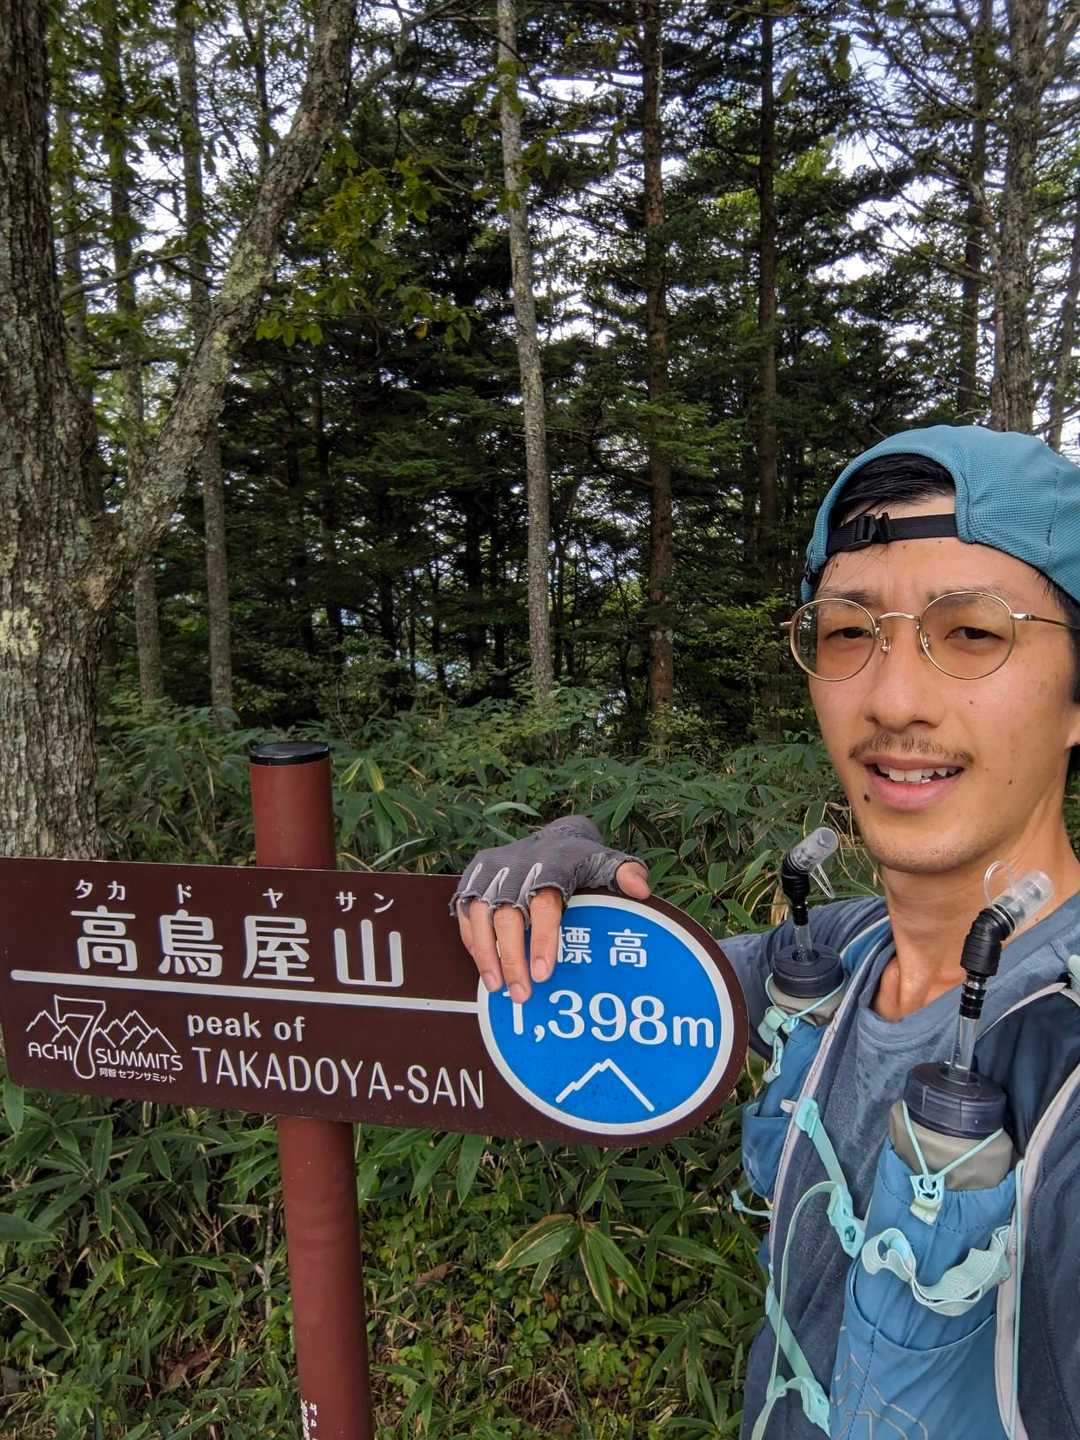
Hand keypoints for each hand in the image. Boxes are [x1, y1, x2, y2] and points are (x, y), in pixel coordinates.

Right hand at [452, 816, 649, 1002]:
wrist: (549, 838)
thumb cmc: (579, 860)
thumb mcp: (605, 861)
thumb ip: (626, 873)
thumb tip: (642, 891)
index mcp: (550, 863)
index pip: (545, 904)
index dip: (543, 940)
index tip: (545, 974)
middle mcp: (516, 866)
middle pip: (507, 915)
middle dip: (512, 958)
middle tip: (522, 994)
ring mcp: (490, 871)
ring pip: (481, 916)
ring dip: (487, 955)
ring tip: (498, 988)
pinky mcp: (473, 878)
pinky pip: (468, 914)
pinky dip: (474, 942)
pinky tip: (486, 968)